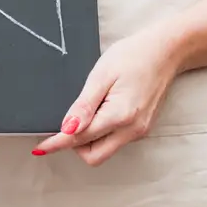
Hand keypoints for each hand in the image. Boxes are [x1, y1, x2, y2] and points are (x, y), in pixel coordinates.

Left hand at [33, 28, 179, 166]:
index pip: (80, 139)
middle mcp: (132, 130)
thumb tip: (67, 129)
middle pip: (94, 155)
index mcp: (120, 116)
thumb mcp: (102, 75)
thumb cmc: (134, 56)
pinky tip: (100, 112)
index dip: (57, 143)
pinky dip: (102, 133)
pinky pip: (116, 140)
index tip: (40, 148)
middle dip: (75, 146)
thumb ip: (84, 106)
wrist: (166, 51)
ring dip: (89, 140)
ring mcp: (139, 131)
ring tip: (87, 111)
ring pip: (105, 150)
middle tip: (64, 125)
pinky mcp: (142, 128)